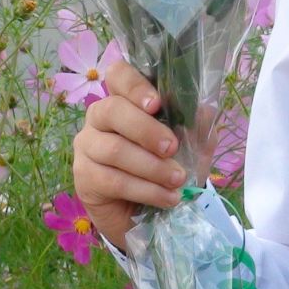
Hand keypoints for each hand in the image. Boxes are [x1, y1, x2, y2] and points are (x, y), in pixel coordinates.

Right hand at [71, 60, 187, 251]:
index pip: (118, 75)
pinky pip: (114, 181)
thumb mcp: (188, 146)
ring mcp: (87, 147)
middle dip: (147, 130)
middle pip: (113, 110)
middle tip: (172, 148)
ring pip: (115, 150)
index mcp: (124, 99)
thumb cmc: (164, 167)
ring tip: (178, 180)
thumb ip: (195, 127)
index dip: (135, 85)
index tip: (157, 104)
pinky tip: (168, 198)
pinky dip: (146, 190)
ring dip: (152, 167)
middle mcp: (99, 118)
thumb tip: (204, 111)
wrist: (143, 212)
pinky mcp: (84, 179)